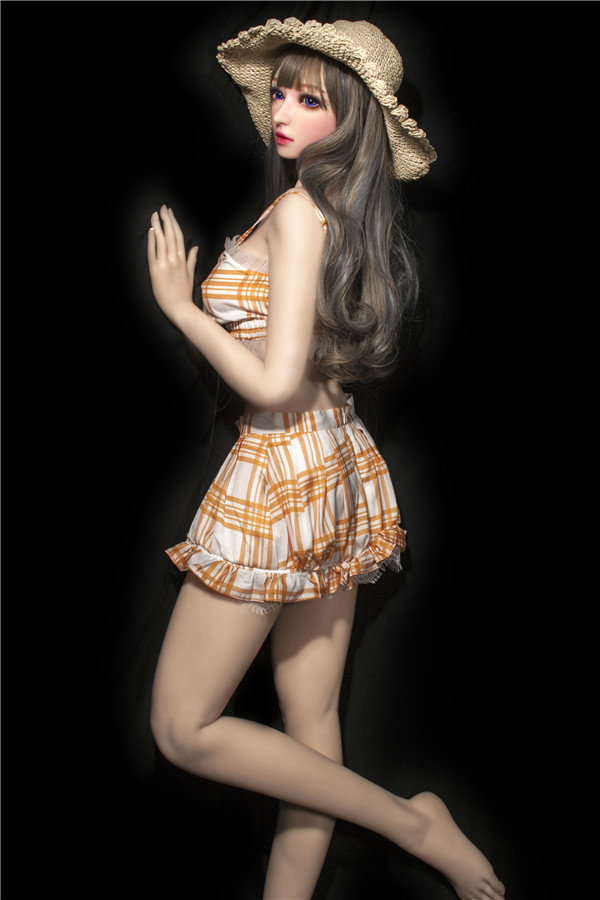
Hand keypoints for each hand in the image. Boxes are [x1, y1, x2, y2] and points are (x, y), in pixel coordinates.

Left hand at [147, 205, 198, 322]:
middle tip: (162, 207)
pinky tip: (151, 231)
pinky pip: (153, 252)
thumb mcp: (190, 274)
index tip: (170, 212)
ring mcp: (165, 264)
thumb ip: (192, 259)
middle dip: (166, 219)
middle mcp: (174, 259)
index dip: (173, 222)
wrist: (180, 307)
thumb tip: (195, 247)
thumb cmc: (184, 292)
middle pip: (170, 234)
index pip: (178, 235)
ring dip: (158, 226)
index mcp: (183, 259)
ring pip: (162, 240)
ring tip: (155, 215)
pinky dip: (152, 241)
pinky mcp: (156, 270)